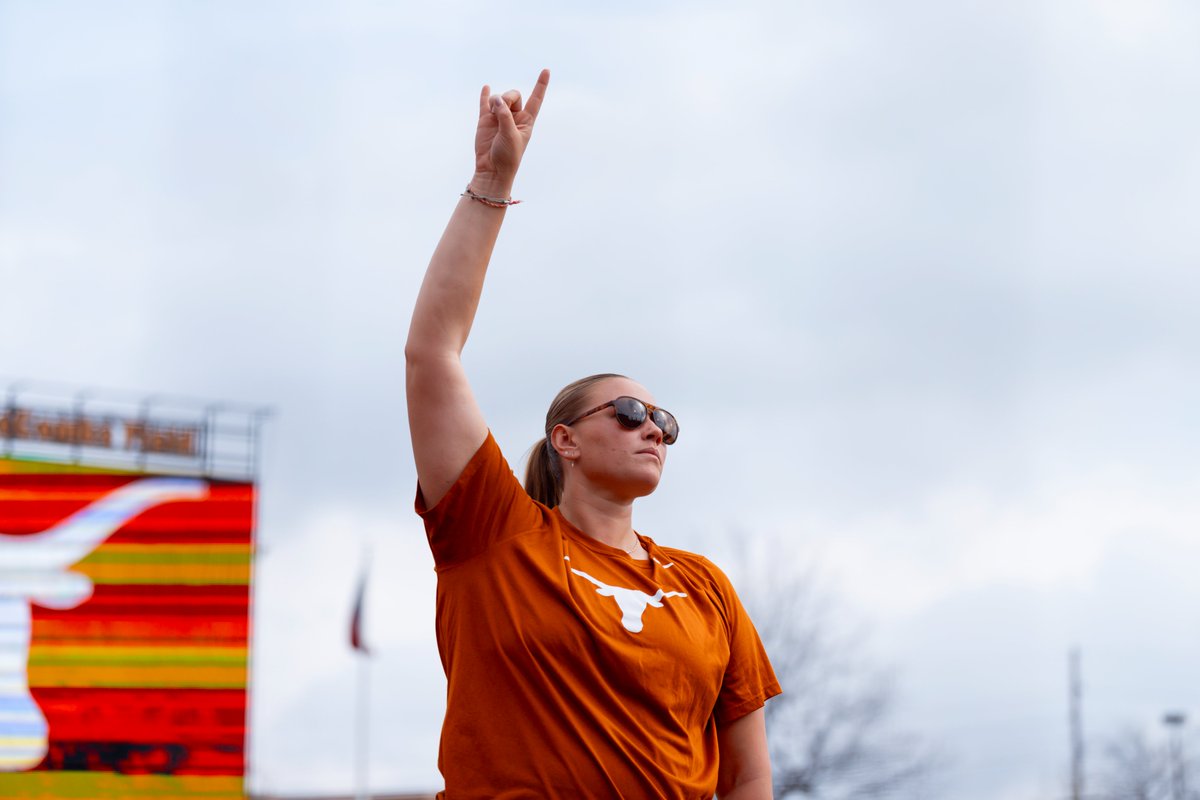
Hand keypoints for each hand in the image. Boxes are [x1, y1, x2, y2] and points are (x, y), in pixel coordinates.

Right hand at [472, 69, 549, 195]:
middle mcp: (514, 117)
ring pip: (499, 98)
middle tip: (501, 108)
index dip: (541, 85)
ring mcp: (499, 117)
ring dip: (496, 101)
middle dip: (508, 97)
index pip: (536, 99)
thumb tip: (496, 99)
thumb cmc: (507, 156)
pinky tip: (486, 88)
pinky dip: (485, 95)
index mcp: (526, 121)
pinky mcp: (485, 119)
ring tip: (493, 115)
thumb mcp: (510, 135)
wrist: (492, 169)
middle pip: (514, 95)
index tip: (547, 70)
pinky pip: (485, 103)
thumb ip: (505, 116)